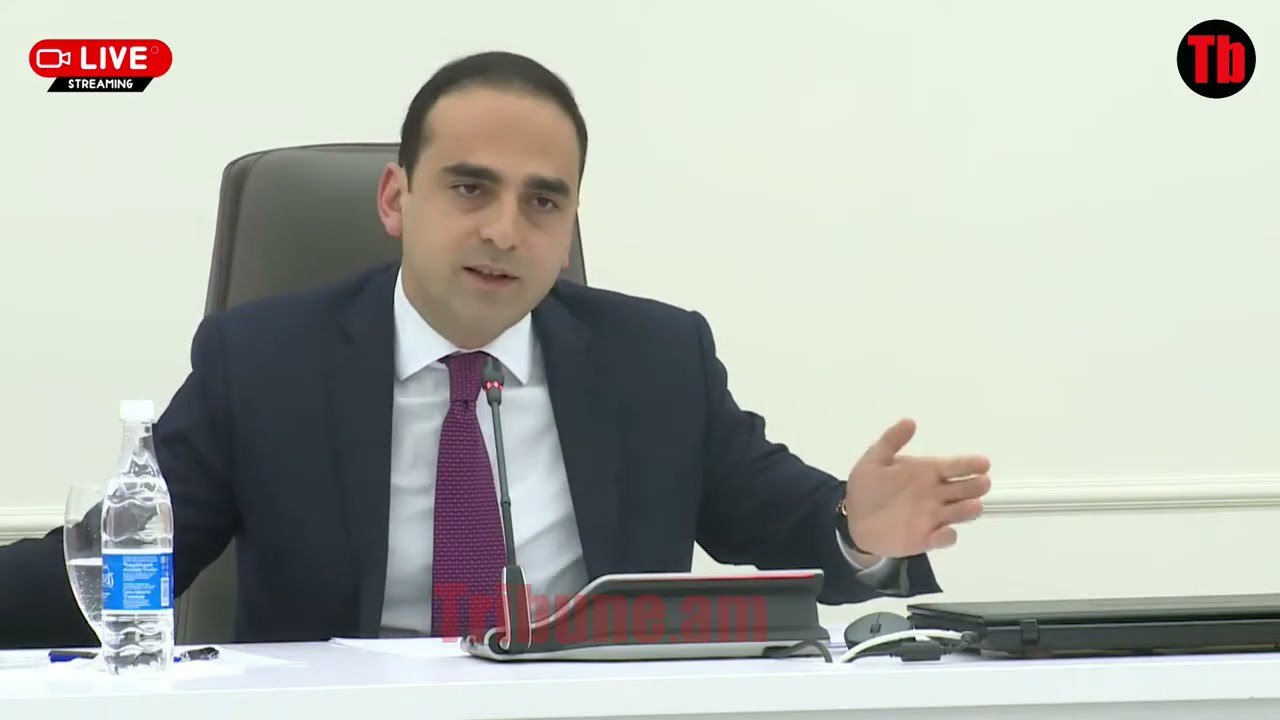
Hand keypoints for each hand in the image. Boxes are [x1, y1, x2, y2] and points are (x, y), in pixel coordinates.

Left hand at [843, 418, 990, 558]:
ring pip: (960, 513)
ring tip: (973, 505)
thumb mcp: (874, 460)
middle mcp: (936, 494)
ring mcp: (933, 517)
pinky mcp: (925, 539)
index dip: (970, 464)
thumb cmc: (868, 487)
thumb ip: (891, 441)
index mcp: (927, 473)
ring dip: (968, 510)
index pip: (954, 466)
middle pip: (964, 489)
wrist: (853, 518)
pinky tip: (945, 532)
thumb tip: (909, 421)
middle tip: (982, 483)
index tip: (984, 464)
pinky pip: (942, 539)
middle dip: (975, 486)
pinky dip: (947, 536)